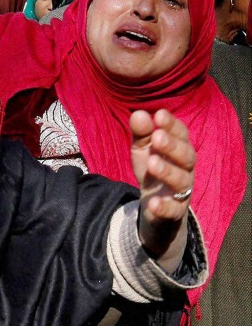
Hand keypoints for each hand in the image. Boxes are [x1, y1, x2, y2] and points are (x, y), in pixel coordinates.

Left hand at [130, 109, 194, 263]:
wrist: (156, 208)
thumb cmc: (153, 171)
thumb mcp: (143, 150)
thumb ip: (141, 133)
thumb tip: (138, 114)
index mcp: (180, 151)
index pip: (182, 135)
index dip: (172, 125)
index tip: (159, 115)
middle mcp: (186, 170)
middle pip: (187, 157)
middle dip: (172, 146)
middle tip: (157, 137)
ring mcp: (182, 191)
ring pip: (182, 181)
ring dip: (168, 171)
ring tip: (152, 163)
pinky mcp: (174, 212)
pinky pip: (173, 210)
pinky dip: (164, 206)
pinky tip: (153, 202)